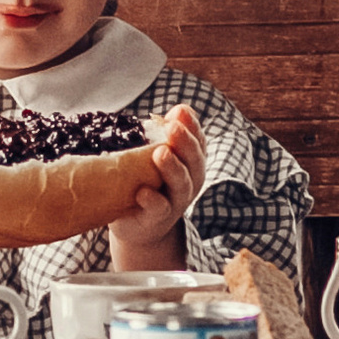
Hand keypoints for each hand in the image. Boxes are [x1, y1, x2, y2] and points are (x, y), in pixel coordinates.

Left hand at [105, 102, 205, 269]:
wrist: (140, 227)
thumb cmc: (149, 182)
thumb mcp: (157, 157)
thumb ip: (163, 135)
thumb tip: (174, 110)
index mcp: (191, 163)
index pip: (198, 141)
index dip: (192, 126)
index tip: (181, 112)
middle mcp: (189, 182)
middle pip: (194, 161)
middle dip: (185, 142)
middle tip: (172, 127)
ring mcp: (175, 202)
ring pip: (181, 184)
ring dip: (172, 168)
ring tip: (160, 153)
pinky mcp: (156, 219)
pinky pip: (159, 209)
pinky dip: (153, 200)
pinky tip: (142, 191)